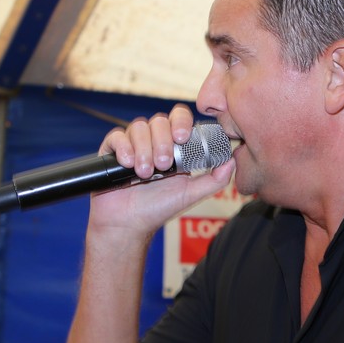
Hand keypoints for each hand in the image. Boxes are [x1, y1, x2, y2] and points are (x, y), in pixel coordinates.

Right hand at [89, 105, 233, 236]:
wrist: (128, 224)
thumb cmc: (159, 208)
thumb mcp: (191, 193)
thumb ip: (214, 179)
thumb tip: (232, 160)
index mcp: (173, 145)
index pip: (179, 118)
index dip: (182, 122)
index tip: (182, 138)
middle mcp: (153, 140)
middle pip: (159, 120)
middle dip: (163, 141)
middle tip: (163, 165)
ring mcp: (132, 144)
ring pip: (139, 126)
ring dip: (144, 149)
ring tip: (145, 173)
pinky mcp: (111, 150)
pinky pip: (117, 136)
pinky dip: (124, 148)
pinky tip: (128, 164)